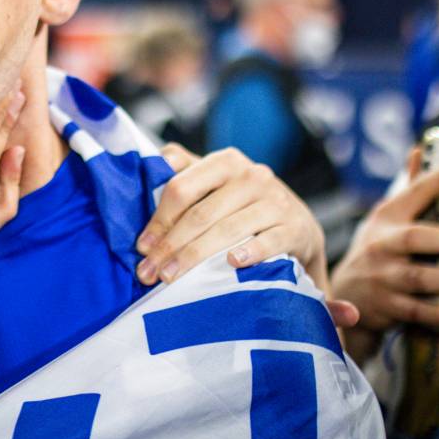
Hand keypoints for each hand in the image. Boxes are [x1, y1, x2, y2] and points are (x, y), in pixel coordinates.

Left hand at [136, 145, 324, 287]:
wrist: (296, 226)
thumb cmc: (242, 203)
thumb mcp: (215, 181)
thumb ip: (184, 170)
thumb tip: (155, 162)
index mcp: (225, 162)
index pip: (182, 189)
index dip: (159, 220)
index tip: (142, 247)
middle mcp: (252, 177)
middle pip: (201, 214)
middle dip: (170, 245)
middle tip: (149, 271)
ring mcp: (275, 202)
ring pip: (228, 230)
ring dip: (195, 256)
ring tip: (171, 277)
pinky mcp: (294, 228)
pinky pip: (269, 241)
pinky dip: (250, 252)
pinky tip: (231, 264)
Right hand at [330, 163, 438, 348]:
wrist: (345, 296)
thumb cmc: (380, 252)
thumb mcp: (386, 218)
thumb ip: (412, 189)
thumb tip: (420, 150)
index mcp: (387, 218)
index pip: (414, 193)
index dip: (438, 180)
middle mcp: (382, 245)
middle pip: (415, 238)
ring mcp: (383, 277)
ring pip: (420, 277)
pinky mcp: (387, 307)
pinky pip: (419, 312)